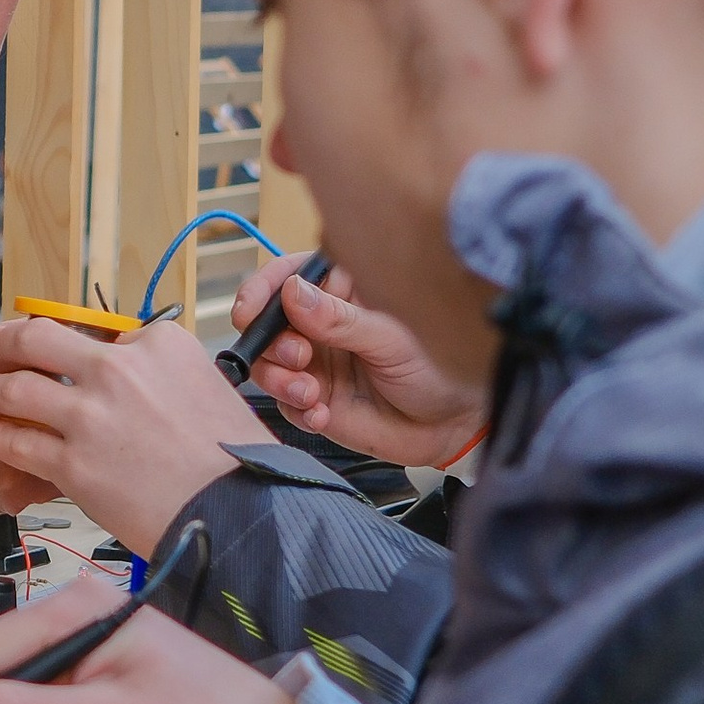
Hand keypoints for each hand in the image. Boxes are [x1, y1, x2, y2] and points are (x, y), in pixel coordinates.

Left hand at [0, 317, 255, 552]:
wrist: (238, 515)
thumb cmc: (236, 463)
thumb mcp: (213, 389)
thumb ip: (168, 374)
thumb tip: (140, 372)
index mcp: (161, 344)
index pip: (98, 332)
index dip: (76, 350)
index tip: (67, 363)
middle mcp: (120, 370)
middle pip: (38, 337)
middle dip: (13, 346)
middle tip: (5, 359)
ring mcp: (91, 416)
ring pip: (14, 389)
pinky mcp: (72, 463)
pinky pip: (14, 442)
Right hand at [236, 261, 483, 468]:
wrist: (452, 426)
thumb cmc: (436, 368)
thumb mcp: (392, 339)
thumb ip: (340, 320)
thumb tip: (293, 293)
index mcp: (341, 294)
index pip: (287, 278)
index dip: (261, 290)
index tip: (250, 310)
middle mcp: (320, 327)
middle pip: (265, 324)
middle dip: (270, 343)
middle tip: (298, 357)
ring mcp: (314, 365)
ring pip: (267, 365)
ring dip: (278, 379)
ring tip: (309, 393)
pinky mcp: (313, 401)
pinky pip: (283, 404)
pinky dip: (297, 410)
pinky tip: (322, 414)